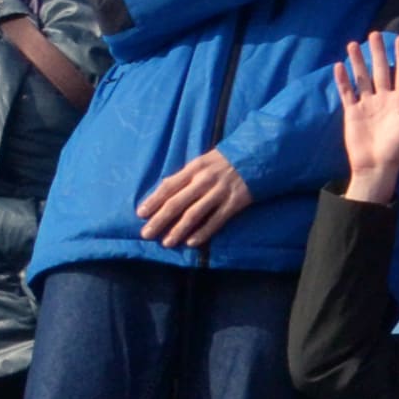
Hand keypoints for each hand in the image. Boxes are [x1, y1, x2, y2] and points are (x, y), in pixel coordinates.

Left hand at [136, 151, 255, 250]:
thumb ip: (185, 176)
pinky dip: (203, 232)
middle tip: (146, 234)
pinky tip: (192, 242)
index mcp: (194, 168)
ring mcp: (219, 192)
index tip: (140, 214)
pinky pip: (216, 220)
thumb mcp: (202, 162)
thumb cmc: (225, 161)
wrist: (257, 156)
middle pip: (177, 203)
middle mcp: (204, 181)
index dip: (154, 200)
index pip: (169, 186)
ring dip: (178, 229)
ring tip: (166, 242)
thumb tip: (163, 190)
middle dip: (159, 219)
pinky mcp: (234, 203)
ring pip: (194, 214)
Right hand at [333, 32, 398, 200]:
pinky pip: (347, 92)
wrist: (376, 166)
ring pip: (362, 77)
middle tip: (374, 34)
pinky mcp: (352, 112)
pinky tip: (339, 66)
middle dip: (378, 52)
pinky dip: (342, 80)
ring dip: (358, 61)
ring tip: (353, 44)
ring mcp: (367, 104)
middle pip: (380, 70)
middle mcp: (384, 98)